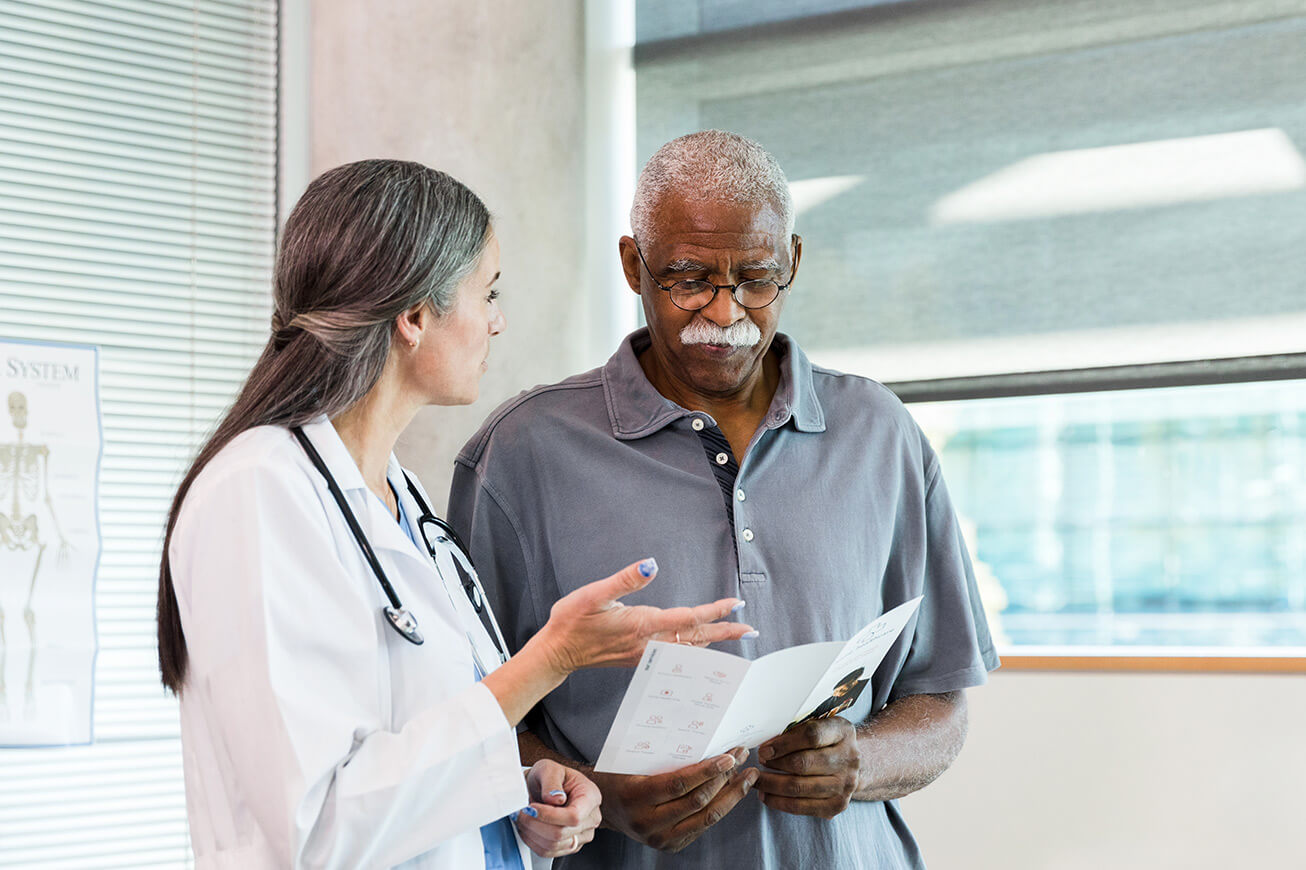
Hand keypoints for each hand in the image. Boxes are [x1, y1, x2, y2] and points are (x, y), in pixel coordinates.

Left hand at [514, 760, 601, 857]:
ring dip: (532, 833)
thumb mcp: (549, 768)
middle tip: (521, 812)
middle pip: (561, 834)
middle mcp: (590, 818)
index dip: (550, 816)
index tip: (532, 808)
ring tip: (523, 818)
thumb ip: (551, 781)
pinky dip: (533, 841)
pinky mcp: (570, 845)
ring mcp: (582, 835)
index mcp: (590, 797)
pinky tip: (528, 828)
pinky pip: (549, 852)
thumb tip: (555, 799)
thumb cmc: (551, 776)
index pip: (574, 816)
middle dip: (535, 824)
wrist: (546, 786)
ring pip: (554, 845)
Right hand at [536, 558, 753, 673]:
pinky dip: (695, 648)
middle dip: (725, 632)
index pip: (688, 618)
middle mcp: (648, 642)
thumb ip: (625, 579)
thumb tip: (652, 564)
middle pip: (695, 638)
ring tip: (733, 635)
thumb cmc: (572, 620)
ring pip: (688, 648)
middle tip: (751, 629)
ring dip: (713, 641)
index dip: (714, 610)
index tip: (735, 603)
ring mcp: (644, 653)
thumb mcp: (594, 593)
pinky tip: (700, 646)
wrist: (556, 652)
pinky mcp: (638, 657)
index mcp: (642, 624)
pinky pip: (676, 654)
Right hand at [590, 748, 756, 852]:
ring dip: (732, 795)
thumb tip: (703, 739)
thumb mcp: (633, 762)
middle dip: (725, 779)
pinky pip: (703, 826)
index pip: (680, 784)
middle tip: (742, 757)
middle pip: (698, 802)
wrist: (604, 807)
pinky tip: (732, 791)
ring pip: (707, 818)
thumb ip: (662, 757)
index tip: (729, 756)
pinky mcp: (671, 846)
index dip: (707, 771)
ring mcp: (661, 839)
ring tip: (748, 776)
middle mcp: (649, 823)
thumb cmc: (619, 775)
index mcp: (637, 798)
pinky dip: (721, 807)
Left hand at [755, 717, 859, 817]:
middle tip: (758, 764)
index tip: (764, 749)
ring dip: (772, 785)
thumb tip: (766, 744)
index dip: (783, 743)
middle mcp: (849, 758)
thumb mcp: (818, 725)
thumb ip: (796, 730)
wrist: (851, 764)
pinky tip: (766, 796)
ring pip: (800, 787)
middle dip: (775, 764)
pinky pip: (802, 807)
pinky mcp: (838, 805)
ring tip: (757, 780)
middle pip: (803, 764)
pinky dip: (779, 802)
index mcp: (842, 732)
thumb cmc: (826, 741)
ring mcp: (845, 784)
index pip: (811, 735)